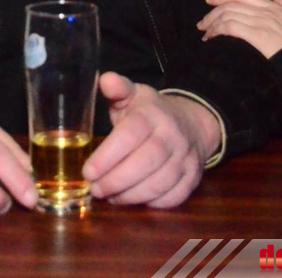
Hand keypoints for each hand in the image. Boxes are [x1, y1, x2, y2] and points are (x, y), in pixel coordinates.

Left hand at [82, 72, 216, 207]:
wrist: (192, 123)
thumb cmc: (150, 112)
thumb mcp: (133, 95)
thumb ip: (117, 89)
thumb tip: (105, 79)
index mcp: (152, 114)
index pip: (129, 135)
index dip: (107, 156)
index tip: (88, 172)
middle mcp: (172, 135)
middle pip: (145, 162)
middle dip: (117, 180)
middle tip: (95, 189)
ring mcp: (186, 158)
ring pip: (160, 183)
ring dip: (131, 195)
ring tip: (110, 197)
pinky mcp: (193, 177)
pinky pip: (174, 197)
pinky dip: (153, 203)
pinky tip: (134, 200)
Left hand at [197, 0, 281, 57]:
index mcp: (274, 6)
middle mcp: (265, 10)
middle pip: (231, 4)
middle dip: (212, 12)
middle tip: (202, 23)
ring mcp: (260, 22)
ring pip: (228, 14)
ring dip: (212, 24)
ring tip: (205, 34)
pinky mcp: (256, 35)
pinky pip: (230, 26)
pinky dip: (217, 30)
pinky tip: (212, 38)